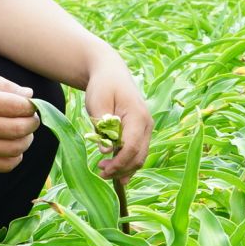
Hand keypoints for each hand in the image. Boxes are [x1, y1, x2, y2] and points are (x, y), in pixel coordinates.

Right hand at [0, 70, 40, 172]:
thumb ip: (6, 85)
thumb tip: (30, 95)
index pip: (19, 107)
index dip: (31, 106)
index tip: (29, 104)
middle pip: (20, 129)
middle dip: (33, 122)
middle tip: (31, 118)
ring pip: (16, 148)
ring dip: (27, 139)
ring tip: (22, 131)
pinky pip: (6, 165)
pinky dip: (16, 156)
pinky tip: (12, 145)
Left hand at [83, 62, 151, 184]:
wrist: (111, 73)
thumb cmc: (103, 86)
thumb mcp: (97, 103)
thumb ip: (102, 127)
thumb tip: (107, 151)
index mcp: (138, 116)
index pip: (132, 147)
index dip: (119, 162)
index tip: (103, 170)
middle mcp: (147, 124)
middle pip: (139, 155)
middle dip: (122, 169)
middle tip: (101, 173)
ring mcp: (146, 128)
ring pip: (140, 156)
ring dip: (124, 167)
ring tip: (105, 171)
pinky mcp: (140, 131)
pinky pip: (138, 151)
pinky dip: (127, 161)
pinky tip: (115, 169)